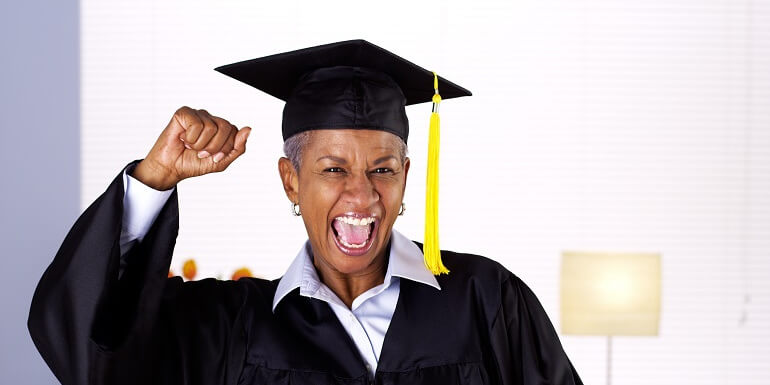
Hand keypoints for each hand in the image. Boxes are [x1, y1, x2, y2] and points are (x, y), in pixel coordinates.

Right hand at [132, 106, 250, 189]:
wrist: (172, 168)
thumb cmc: (193, 163)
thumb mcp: (221, 161)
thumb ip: (237, 147)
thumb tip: (248, 129)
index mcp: (221, 129)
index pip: (235, 132)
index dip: (225, 148)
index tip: (212, 157)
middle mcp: (211, 119)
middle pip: (226, 127)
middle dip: (214, 147)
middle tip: (201, 153)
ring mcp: (198, 115)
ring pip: (211, 127)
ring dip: (200, 144)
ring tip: (190, 146)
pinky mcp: (184, 113)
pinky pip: (196, 125)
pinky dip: (190, 138)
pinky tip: (183, 139)